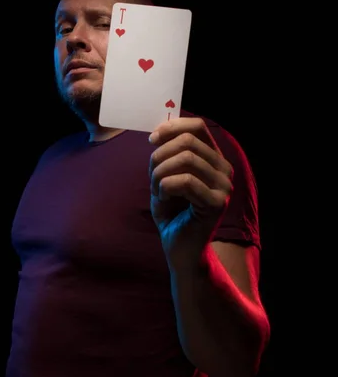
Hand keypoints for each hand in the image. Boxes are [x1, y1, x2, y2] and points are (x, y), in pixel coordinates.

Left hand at [148, 117, 233, 269]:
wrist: (179, 248)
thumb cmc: (172, 212)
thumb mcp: (166, 176)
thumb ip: (167, 154)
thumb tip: (158, 131)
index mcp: (214, 160)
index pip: (198, 127)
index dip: (172, 127)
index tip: (151, 140)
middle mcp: (224, 170)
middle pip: (188, 142)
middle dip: (160, 156)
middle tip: (152, 177)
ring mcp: (224, 186)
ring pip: (185, 159)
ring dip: (160, 173)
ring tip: (157, 190)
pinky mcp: (217, 203)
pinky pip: (185, 181)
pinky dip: (165, 187)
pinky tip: (163, 198)